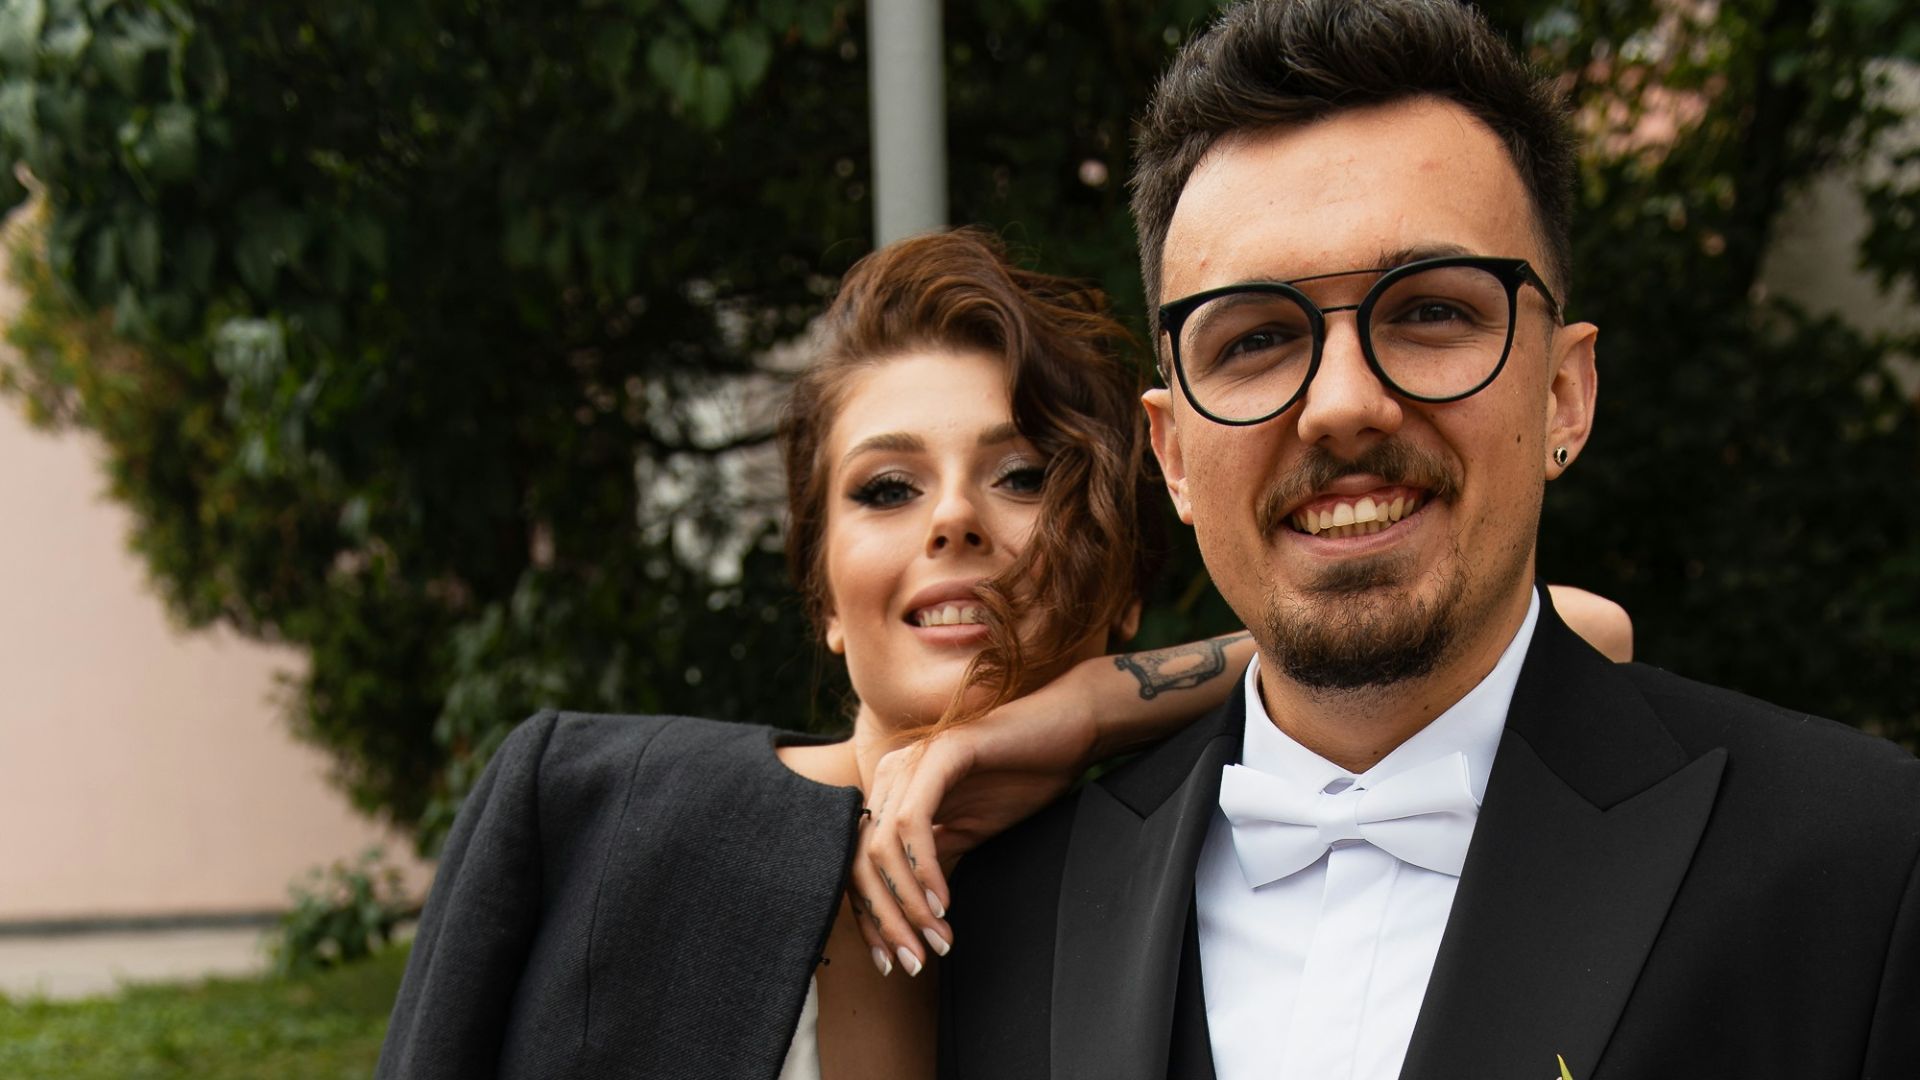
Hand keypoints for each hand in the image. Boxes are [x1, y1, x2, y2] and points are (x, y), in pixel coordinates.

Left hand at [847, 673, 1100, 974]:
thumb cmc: (1020, 779)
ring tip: (937, 939)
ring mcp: (910, 762)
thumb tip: (907, 913)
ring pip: (880, 848)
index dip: (870, 919)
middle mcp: (889, 775)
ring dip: (906, 905)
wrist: (1066, 732)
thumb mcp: (967, 833)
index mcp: (890, 794)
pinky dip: (923, 869)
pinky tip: (942, 902)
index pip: (857, 865)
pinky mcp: (940, 754)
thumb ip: (930, 862)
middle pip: (858, 861)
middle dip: (883, 922)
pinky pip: (913, 823)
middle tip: (913, 962)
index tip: (889, 964)